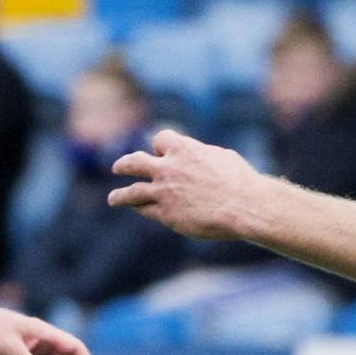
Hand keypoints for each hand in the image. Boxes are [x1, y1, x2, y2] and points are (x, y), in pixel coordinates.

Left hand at [109, 128, 263, 240]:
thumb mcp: (221, 157)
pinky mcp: (166, 215)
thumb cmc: (240, 180)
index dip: (160, 146)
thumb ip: (202, 157)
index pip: (160, 140)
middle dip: (124, 164)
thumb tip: (200, 159)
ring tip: (113, 199)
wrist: (243, 206)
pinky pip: (146, 211)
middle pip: (135, 162)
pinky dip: (141, 209)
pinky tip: (137, 210)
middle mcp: (168, 168)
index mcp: (183, 149)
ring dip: (120, 195)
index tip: (161, 152)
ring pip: (132, 192)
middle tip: (117, 168)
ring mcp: (164, 192)